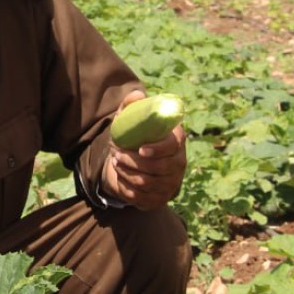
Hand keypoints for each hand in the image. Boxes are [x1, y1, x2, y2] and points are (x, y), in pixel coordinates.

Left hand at [102, 89, 186, 209]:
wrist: (131, 163)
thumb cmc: (134, 137)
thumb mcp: (131, 120)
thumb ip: (133, 106)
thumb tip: (137, 94)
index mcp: (177, 141)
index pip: (174, 146)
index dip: (159, 149)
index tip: (141, 149)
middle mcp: (178, 163)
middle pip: (159, 168)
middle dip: (133, 161)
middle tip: (116, 153)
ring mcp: (171, 183)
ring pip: (147, 182)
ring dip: (127, 172)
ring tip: (115, 162)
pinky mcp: (159, 199)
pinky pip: (141, 197)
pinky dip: (126, 187)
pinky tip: (119, 177)